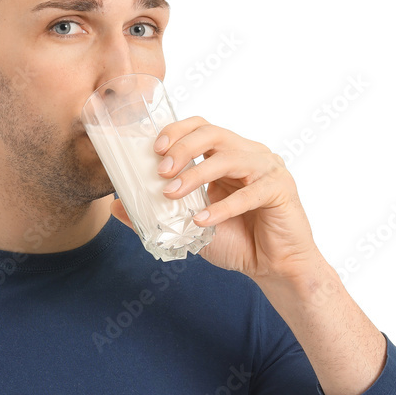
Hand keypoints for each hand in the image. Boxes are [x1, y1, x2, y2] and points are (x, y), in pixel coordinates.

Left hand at [108, 116, 322, 279]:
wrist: (273, 267)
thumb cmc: (236, 241)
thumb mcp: (188, 228)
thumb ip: (155, 215)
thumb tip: (115, 206)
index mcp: (227, 155)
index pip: (200, 127)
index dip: (176, 131)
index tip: (153, 149)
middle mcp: (248, 154)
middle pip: (212, 133)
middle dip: (181, 148)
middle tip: (160, 171)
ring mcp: (267, 169)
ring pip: (228, 158)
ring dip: (196, 175)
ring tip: (172, 195)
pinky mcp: (280, 189)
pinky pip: (248, 193)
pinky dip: (221, 207)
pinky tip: (201, 220)